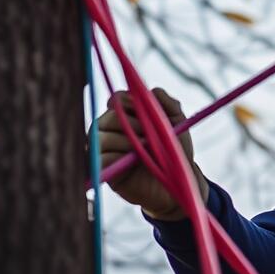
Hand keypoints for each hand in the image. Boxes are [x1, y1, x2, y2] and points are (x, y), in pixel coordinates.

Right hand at [95, 87, 208, 221]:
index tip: (147, 111)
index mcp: (126, 115)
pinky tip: (132, 160)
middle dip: (129, 124)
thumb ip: (167, 104)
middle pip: (107, 118)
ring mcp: (104, 150)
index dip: (129, 103)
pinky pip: (96, 160)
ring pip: (98, 137)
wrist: (178, 182)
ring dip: (123, 141)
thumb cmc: (175, 151)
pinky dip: (114, 157)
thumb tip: (153, 91)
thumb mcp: (177, 123)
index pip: (116, 99)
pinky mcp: (103, 171)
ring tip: (144, 148)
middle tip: (150, 135)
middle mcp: (111, 130)